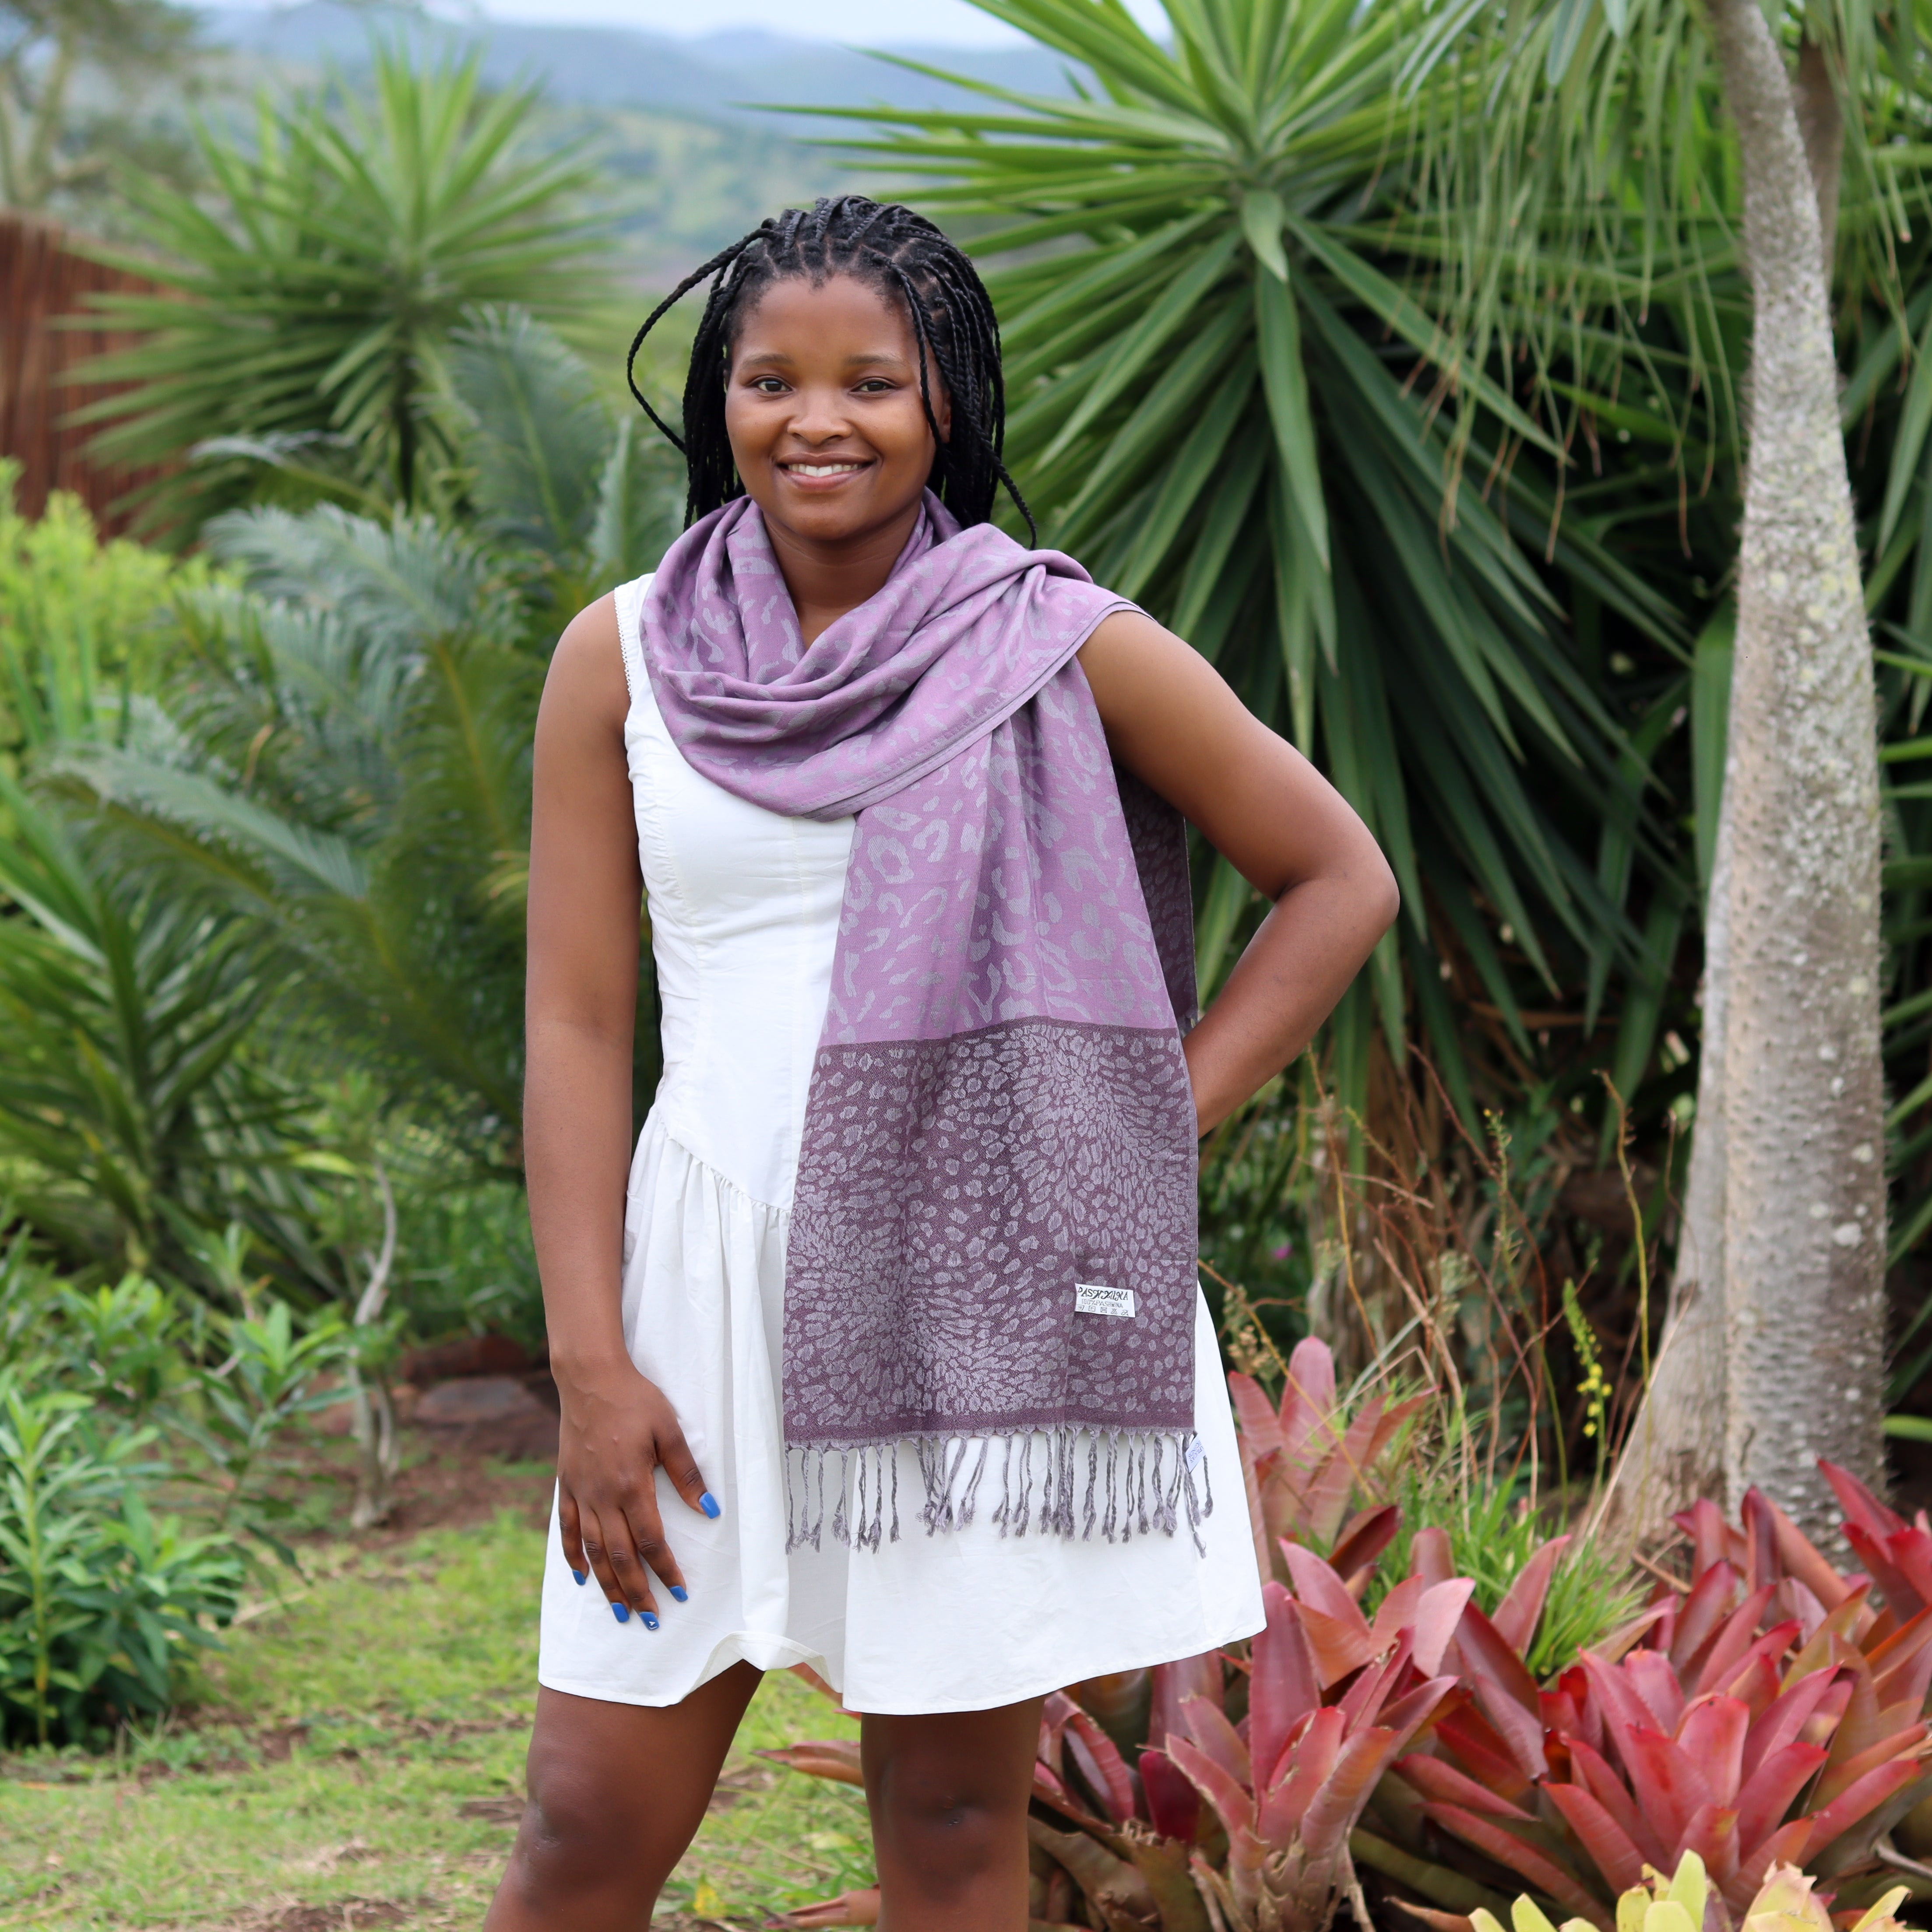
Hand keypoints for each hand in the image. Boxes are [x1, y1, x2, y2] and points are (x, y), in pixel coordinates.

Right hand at [554, 1356, 717, 1625]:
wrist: (590, 1378)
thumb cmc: (636, 1400)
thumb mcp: (669, 1430)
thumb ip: (687, 1474)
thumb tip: (710, 1511)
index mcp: (631, 1484)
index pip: (651, 1540)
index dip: (665, 1570)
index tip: (678, 1593)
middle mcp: (603, 1496)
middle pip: (619, 1555)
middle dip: (636, 1591)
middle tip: (649, 1620)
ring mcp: (581, 1492)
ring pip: (592, 1550)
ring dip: (606, 1584)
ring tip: (619, 1611)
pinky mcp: (566, 1484)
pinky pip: (566, 1529)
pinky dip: (572, 1556)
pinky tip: (581, 1577)